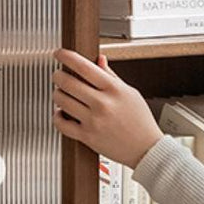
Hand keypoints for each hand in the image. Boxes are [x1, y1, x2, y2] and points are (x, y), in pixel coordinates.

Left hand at [52, 49, 162, 167]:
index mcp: (114, 89)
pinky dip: (57, 116)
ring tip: (61, 94)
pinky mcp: (87, 137)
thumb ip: (111, 75)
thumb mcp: (130, 93)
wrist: (146, 149)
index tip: (59, 54)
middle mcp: (103, 104)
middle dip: (58, 76)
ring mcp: (94, 121)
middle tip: (58, 75)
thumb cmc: (140, 121)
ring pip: (61, 101)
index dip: (66, 57)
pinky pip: (61, 124)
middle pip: (68, 83)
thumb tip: (99, 59)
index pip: (84, 67)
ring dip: (57, 94)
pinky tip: (61, 112)